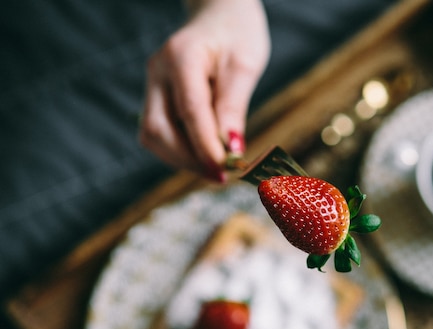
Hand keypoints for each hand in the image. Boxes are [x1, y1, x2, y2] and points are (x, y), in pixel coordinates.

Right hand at [139, 0, 269, 181]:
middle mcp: (158, 71)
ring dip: (182, 159)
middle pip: (158, 130)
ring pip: (153, 136)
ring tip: (214, 167)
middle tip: (220, 174)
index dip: (205, 147)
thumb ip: (234, 107)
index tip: (225, 170)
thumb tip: (231, 150)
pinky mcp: (156, 95)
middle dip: (188, 159)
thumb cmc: (238, 34)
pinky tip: (203, 154)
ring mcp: (152, 84)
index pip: (189, 112)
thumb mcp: (245, 65)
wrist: (221, 13)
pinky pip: (159, 132)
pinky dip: (180, 150)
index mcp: (181, 57)